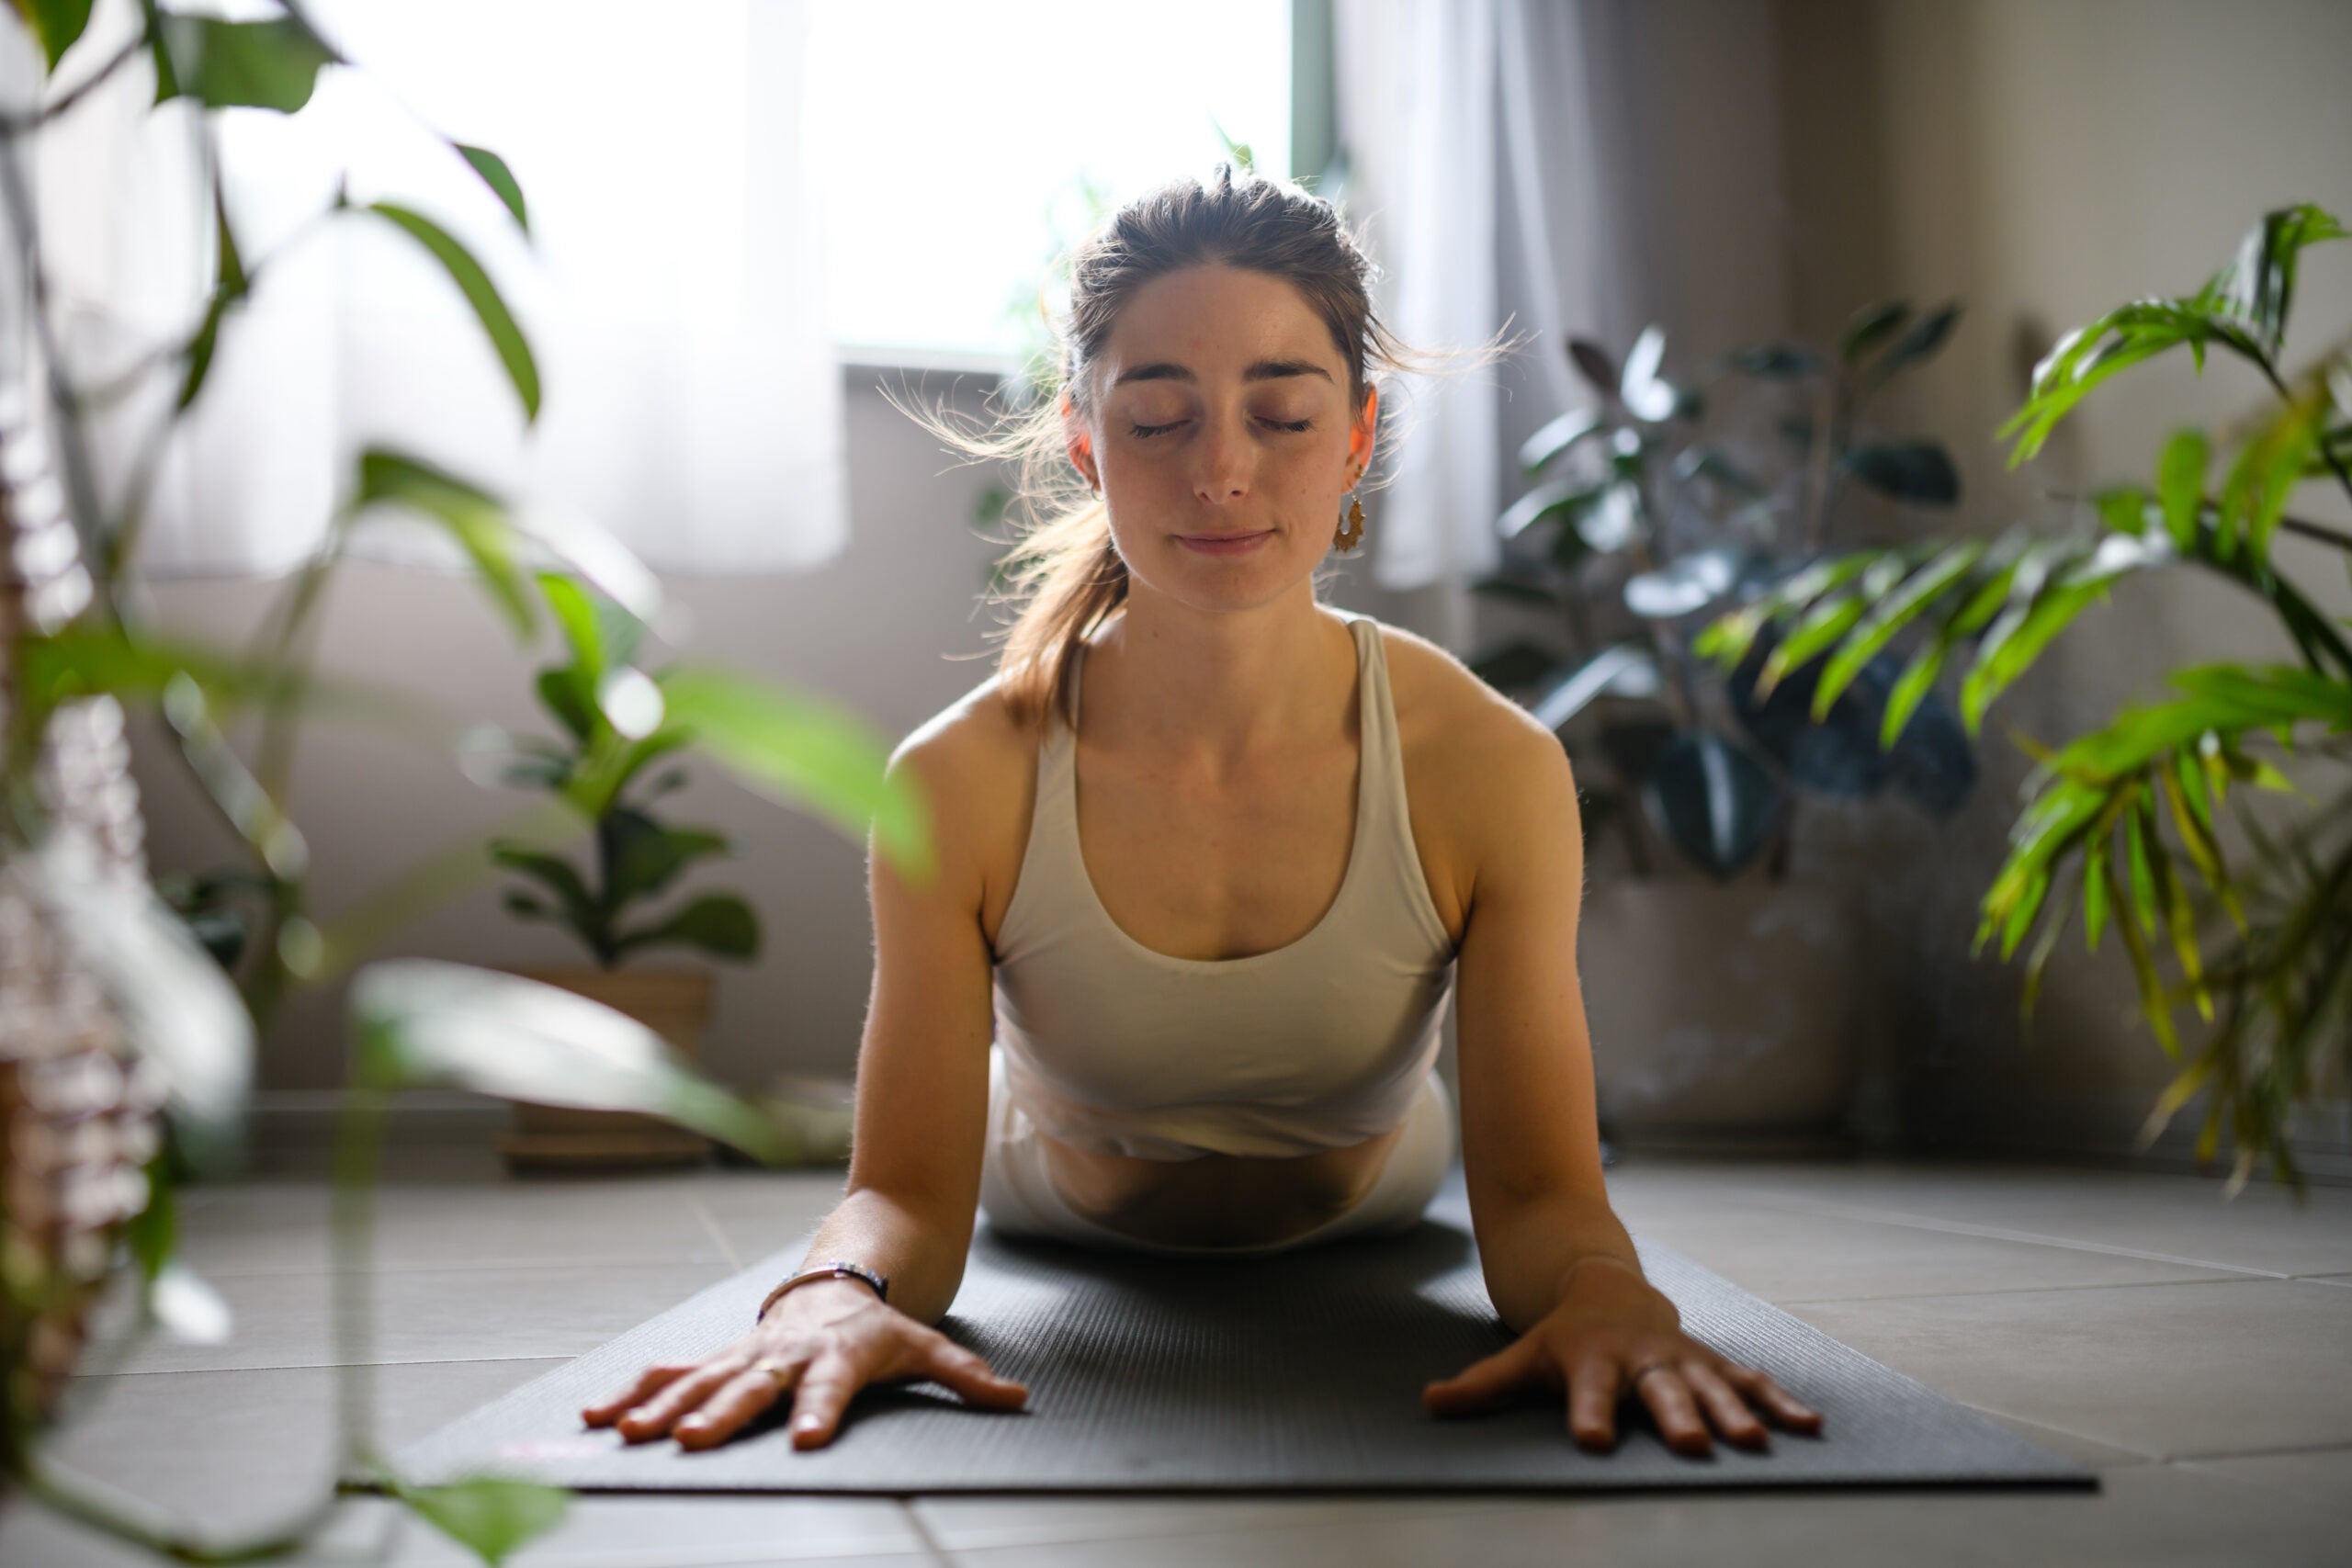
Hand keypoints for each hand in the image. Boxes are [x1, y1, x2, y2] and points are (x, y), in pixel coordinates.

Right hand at [580, 1278, 1027, 1450]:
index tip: (806, 1441)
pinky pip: (670, 1374)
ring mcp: (747, 1354)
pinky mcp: (719, 1358)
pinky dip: (633, 1392)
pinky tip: (598, 1418)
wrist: (844, 1281)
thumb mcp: (929, 1346)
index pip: (830, 1386)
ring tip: (632, 1435)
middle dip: (722, 1414)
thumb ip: (967, 1376)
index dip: (820, 1411)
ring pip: (701, 1380)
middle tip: (694, 1443)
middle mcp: (784, 1354)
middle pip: (753, 1386)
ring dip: (665, 1407)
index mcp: (836, 1355)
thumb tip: (1019, 1398)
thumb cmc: (884, 1328)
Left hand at [1421, 1256, 1822, 1456]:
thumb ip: (1480, 1387)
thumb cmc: (1560, 1339)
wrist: (1605, 1289)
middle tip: (1694, 1445)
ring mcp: (1681, 1360)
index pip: (1588, 1394)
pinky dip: (1780, 1402)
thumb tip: (1427, 1403)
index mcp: (1592, 1363)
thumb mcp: (1520, 1358)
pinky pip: (1749, 1382)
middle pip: (1659, 1391)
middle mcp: (1641, 1361)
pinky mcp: (1711, 1364)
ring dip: (1737, 1413)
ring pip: (1712, 1387)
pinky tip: (1810, 1427)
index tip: (1594, 1441)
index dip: (1590, 1415)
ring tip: (1758, 1443)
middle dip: (1679, 1416)